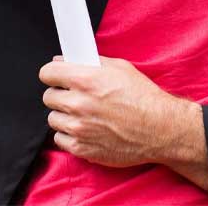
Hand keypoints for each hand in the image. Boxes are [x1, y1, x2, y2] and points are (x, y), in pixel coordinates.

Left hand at [39, 56, 207, 193]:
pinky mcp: (79, 147)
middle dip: (62, 94)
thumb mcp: (122, 68)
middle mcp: (78, 103)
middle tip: (78, 96)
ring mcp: (77, 127)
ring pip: (53, 118)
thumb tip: (67, 60)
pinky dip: (71, 134)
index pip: (47, 72)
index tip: (56, 76)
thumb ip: (92, 63)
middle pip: (48, 96)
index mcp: (87, 79)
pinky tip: (89, 128)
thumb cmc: (144, 97)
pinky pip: (60, 138)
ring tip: (86, 114)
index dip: (53, 73)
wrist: (160, 128)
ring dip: (66, 115)